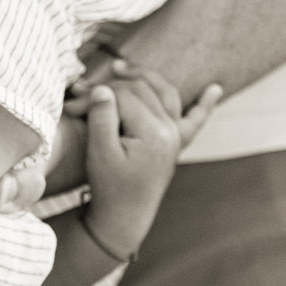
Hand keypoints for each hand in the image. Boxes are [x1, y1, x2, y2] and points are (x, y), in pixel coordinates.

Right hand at [79, 60, 220, 259]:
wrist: (124, 216)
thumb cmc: (109, 186)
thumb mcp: (99, 153)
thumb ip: (102, 117)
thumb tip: (103, 87)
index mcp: (153, 133)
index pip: (122, 97)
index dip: (94, 96)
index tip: (70, 105)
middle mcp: (170, 131)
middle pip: (142, 91)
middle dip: (110, 86)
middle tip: (80, 90)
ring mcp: (175, 137)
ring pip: (165, 93)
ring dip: (144, 78)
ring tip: (120, 68)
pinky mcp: (175, 144)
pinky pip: (194, 119)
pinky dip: (204, 104)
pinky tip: (215, 89)